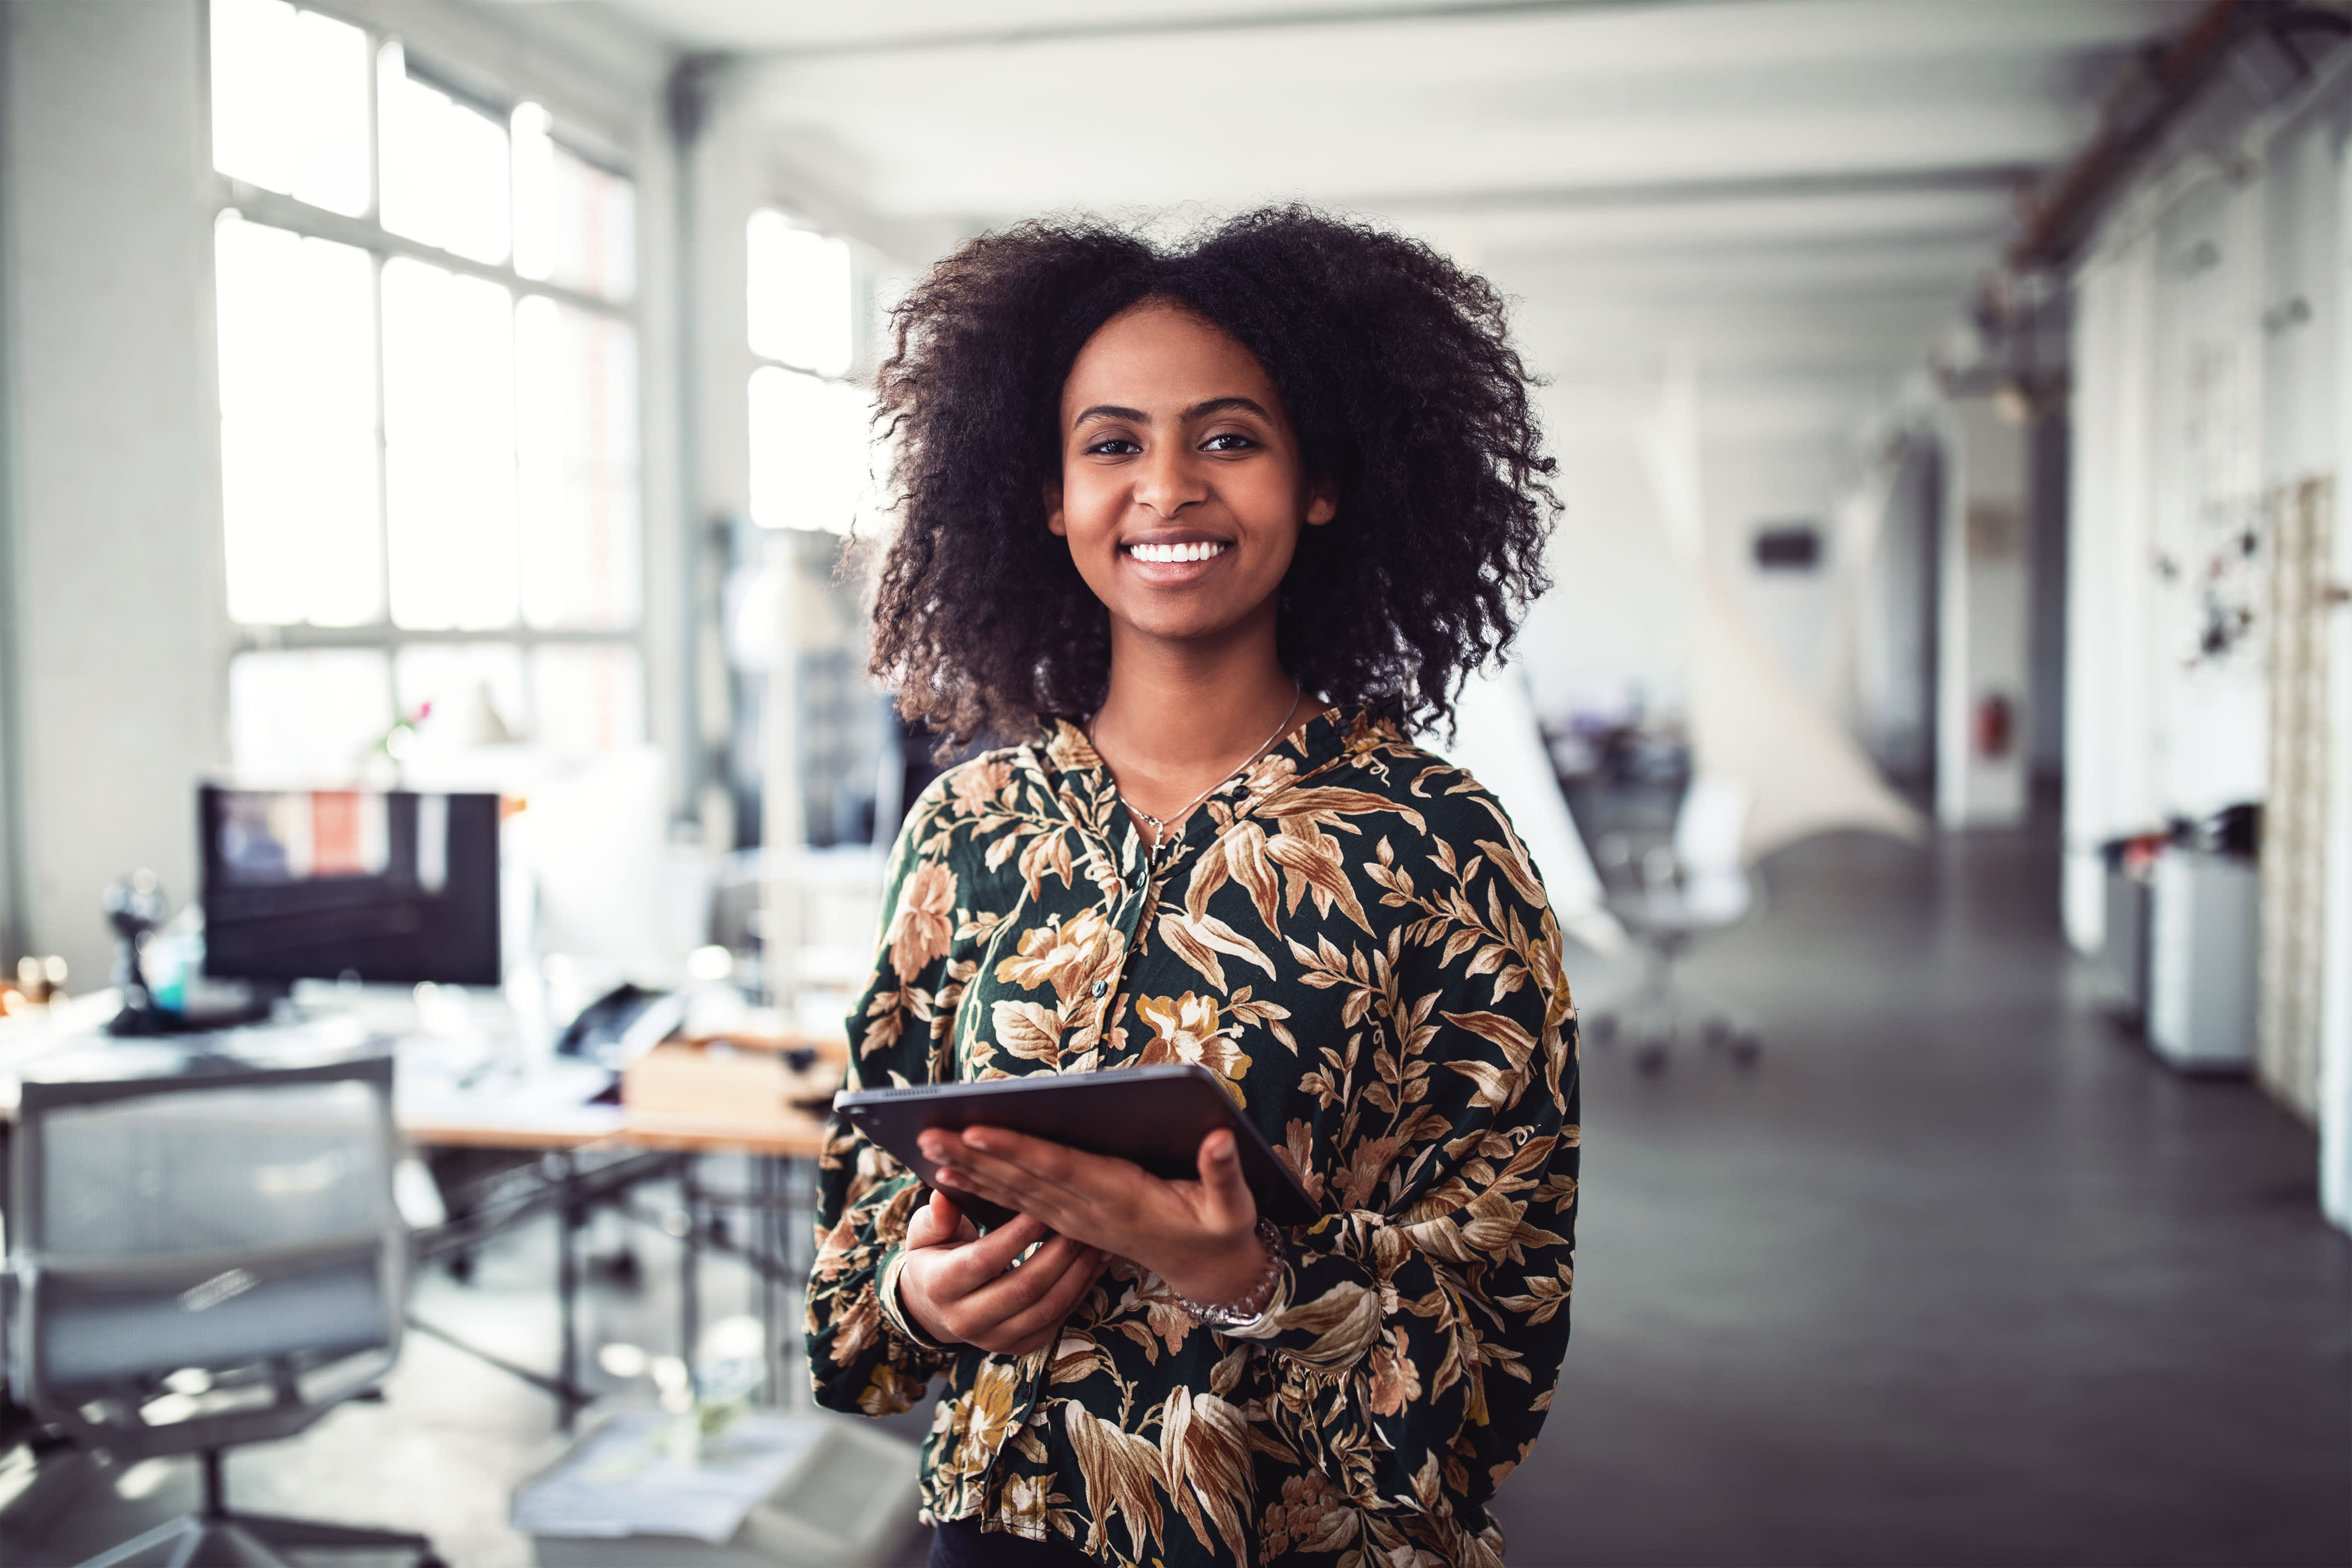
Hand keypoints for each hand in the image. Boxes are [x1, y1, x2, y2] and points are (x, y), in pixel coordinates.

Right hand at [895, 1188, 1107, 1354]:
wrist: (935, 1306)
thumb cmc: (934, 1257)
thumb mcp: (925, 1234)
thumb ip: (937, 1216)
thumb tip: (943, 1195)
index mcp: (940, 1286)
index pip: (984, 1260)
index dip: (1018, 1234)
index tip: (1043, 1206)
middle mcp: (964, 1320)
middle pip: (1023, 1287)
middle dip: (1058, 1252)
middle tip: (1080, 1221)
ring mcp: (994, 1339)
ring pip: (1046, 1307)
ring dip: (1077, 1273)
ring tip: (1095, 1241)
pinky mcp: (1019, 1346)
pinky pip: (1057, 1319)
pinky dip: (1081, 1290)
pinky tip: (1096, 1263)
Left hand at [920, 1125, 1270, 1311]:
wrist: (1208, 1270)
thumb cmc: (1220, 1230)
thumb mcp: (1233, 1208)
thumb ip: (1225, 1173)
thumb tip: (1222, 1138)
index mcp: (1120, 1198)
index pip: (1059, 1169)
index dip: (1018, 1151)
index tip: (978, 1130)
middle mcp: (1088, 1210)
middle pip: (1023, 1180)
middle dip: (974, 1156)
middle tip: (928, 1132)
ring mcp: (1076, 1219)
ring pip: (1014, 1192)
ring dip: (970, 1170)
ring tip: (929, 1147)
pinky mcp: (1071, 1221)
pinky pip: (1019, 1203)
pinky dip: (985, 1188)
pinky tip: (953, 1175)